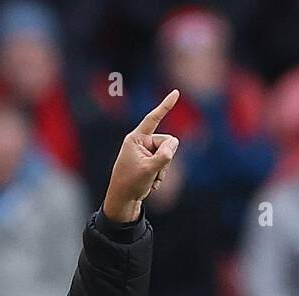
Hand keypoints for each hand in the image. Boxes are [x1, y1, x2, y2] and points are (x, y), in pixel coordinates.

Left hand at [102, 88, 180, 223]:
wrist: (123, 201)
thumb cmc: (131, 183)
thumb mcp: (149, 169)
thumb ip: (164, 155)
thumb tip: (174, 143)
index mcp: (136, 138)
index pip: (153, 119)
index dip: (165, 106)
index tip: (176, 93)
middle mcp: (141, 143)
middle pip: (166, 141)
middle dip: (166, 158)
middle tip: (153, 171)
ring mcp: (145, 153)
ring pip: (168, 154)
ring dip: (163, 169)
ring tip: (151, 179)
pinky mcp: (148, 162)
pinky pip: (164, 164)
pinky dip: (161, 175)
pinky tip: (151, 184)